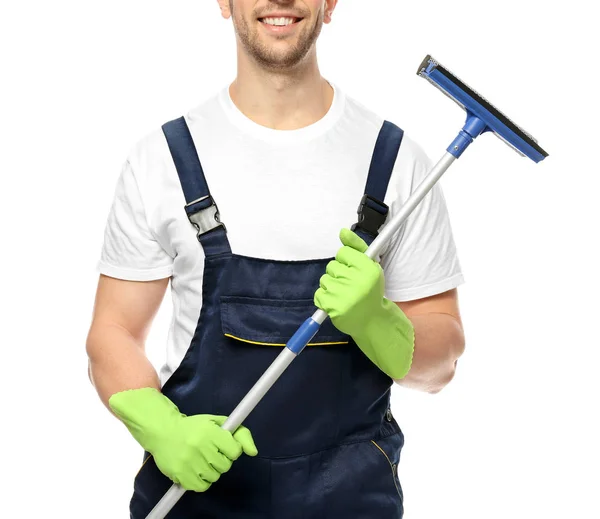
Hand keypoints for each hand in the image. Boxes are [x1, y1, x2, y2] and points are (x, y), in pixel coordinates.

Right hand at [109, 388, 256, 491]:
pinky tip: (196, 469)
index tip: (223, 445)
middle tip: (210, 452)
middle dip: (221, 459)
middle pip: (225, 465)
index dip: (231, 449)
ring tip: (201, 459)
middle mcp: (200, 446)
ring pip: (215, 477)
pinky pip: (202, 487)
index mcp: (211, 431)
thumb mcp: (217, 422)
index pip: (235, 451)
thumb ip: (239, 434)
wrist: (163, 431)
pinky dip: (202, 481)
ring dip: (211, 470)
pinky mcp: (180, 475)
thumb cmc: (193, 427)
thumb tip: (253, 452)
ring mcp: (189, 462)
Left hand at [314, 228, 413, 378]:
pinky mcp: (334, 307)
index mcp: (368, 268)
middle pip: (332, 265)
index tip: (354, 271)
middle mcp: (358, 280)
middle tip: (350, 285)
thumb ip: (356, 247)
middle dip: (338, 274)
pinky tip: (337, 303)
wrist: (372, 321)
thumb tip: (342, 231)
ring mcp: (345, 294)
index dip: (346, 262)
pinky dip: (324, 299)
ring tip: (344, 295)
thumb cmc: (370, 291)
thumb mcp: (369, 266)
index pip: (343, 252)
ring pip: (324, 279)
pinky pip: (319, 294)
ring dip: (331, 287)